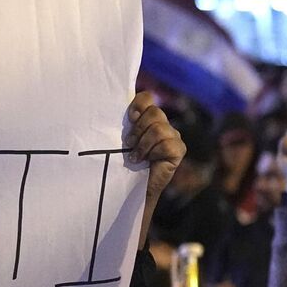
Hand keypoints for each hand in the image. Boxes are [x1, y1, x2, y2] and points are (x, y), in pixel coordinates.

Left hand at [126, 92, 184, 243]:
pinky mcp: (179, 150)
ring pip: (160, 128)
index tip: (129, 118)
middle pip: (154, 112)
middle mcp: (163, 125)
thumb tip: (107, 104)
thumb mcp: (119, 140)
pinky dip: (154, 152)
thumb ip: (123, 123)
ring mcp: (173, 137)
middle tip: (129, 144)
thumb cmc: (121, 164)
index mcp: (148, 118)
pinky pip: (167, 143)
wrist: (129, 188)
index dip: (139, 104)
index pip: (147, 97)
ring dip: (143, 144)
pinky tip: (147, 161)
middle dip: (138, 128)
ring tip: (136, 156)